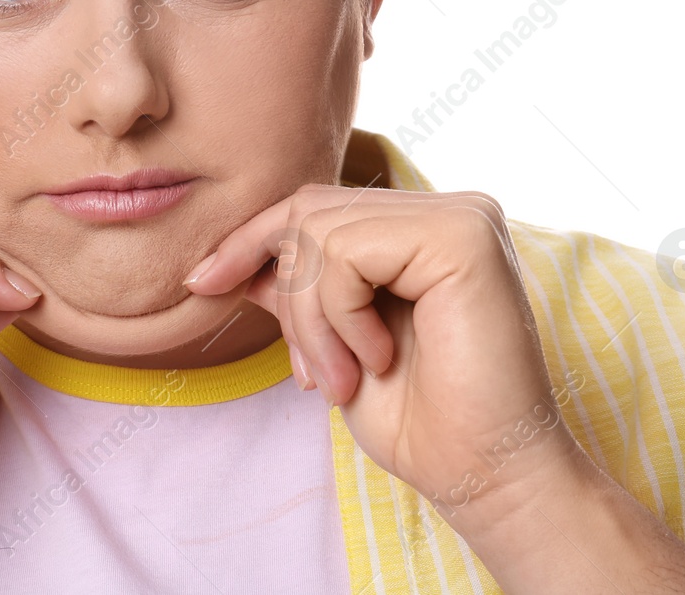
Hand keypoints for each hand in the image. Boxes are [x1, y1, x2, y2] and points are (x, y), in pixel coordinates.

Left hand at [183, 186, 587, 530]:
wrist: (483, 475)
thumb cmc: (419, 420)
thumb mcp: (333, 345)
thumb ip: (297, 293)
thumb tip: (231, 262)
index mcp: (422, 229)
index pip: (312, 208)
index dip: (248, 242)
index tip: (201, 283)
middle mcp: (448, 210)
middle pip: (308, 212)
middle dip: (287, 297)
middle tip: (313, 375)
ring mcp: (462, 216)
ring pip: (318, 231)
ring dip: (311, 319)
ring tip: (341, 379)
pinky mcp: (464, 235)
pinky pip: (348, 252)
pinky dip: (341, 315)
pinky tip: (378, 358)